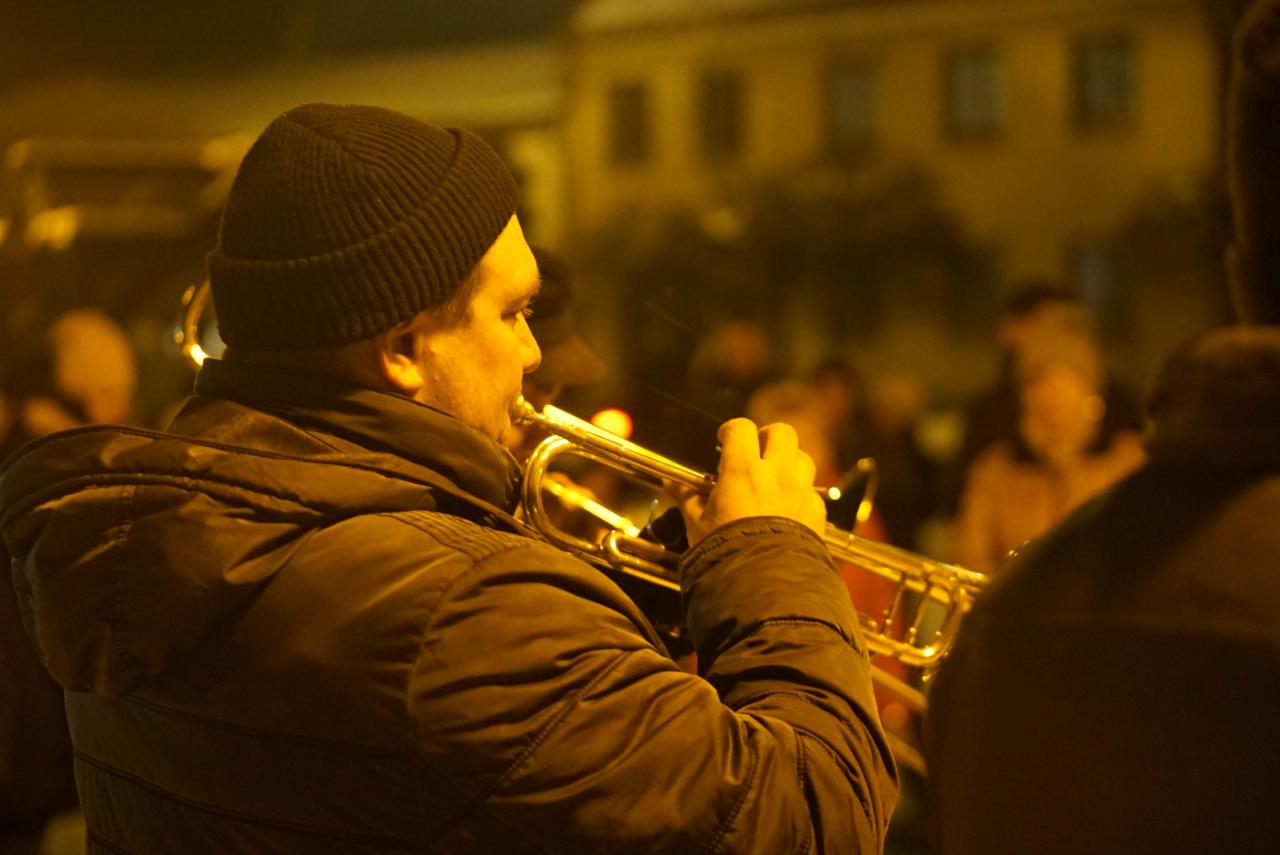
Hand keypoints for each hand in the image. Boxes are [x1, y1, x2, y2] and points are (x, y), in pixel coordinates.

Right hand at [676, 419, 826, 546]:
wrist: (762, 585)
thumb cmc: (725, 553)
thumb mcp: (697, 523)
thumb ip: (686, 498)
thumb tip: (670, 484)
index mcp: (743, 470)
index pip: (741, 428)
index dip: (731, 429)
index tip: (724, 440)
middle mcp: (776, 475)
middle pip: (783, 432)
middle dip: (768, 436)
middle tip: (756, 450)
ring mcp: (799, 493)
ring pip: (804, 458)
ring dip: (790, 461)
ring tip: (774, 475)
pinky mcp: (815, 514)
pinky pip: (813, 493)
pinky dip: (801, 493)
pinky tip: (788, 506)